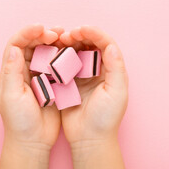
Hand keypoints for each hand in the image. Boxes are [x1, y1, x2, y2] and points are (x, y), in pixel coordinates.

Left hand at [0, 24, 64, 168]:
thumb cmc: (18, 121)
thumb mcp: (12, 97)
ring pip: (46, 52)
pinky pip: (58, 64)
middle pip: (32, 44)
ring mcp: (39, 75)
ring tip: (66, 36)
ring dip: (55, 43)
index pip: (16, 44)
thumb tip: (14, 47)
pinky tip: (73, 52)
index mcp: (12, 71)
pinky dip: (64, 56)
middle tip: (57, 32)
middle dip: (43, 34)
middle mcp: (24, 70)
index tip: (40, 28)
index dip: (27, 33)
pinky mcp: (52, 82)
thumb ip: (11, 72)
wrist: (33, 140)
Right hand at [59, 26, 128, 168]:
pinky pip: (63, 64)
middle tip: (68, 34)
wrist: (88, 139)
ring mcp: (82, 75)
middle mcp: (97, 69)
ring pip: (75, 52)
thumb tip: (111, 46)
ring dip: (68, 43)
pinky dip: (58, 55)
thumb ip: (116, 69)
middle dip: (80, 35)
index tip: (81, 29)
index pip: (105, 44)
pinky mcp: (68, 82)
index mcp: (111, 70)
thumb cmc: (106, 118)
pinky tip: (52, 52)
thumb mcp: (116, 93)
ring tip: (59, 40)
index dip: (94, 33)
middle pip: (89, 44)